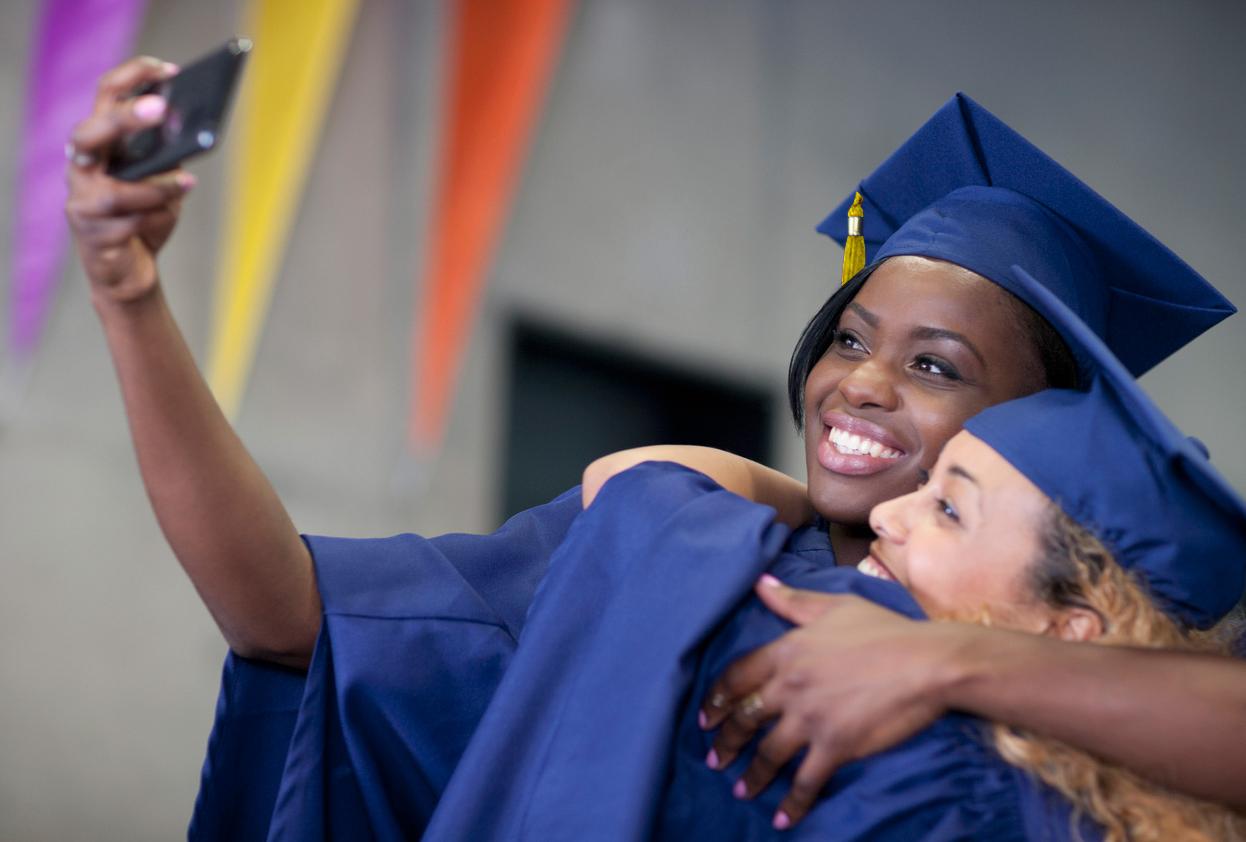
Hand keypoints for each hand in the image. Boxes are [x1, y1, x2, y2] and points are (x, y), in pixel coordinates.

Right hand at [65, 56, 193, 302]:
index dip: (134, 77)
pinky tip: (181, 195)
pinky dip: (157, 205)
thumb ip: (167, 154)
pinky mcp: (91, 230)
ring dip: (154, 182)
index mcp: (100, 141)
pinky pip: (126, 215)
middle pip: (93, 131)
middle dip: (126, 117)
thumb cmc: (145, 217)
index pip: (107, 95)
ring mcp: (82, 197)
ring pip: (111, 184)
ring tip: (187, 178)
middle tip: (161, 107)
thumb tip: (191, 125)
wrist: (130, 270)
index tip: (169, 69)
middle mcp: (83, 164)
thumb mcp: (163, 178)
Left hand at [700, 576, 968, 828]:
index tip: (706, 717)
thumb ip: (791, 600)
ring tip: (741, 790)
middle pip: (745, 719)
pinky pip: (805, 781)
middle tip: (715, 758)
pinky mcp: (835, 746)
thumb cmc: (884, 629)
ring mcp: (811, 719)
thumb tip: (759, 583)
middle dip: (726, 742)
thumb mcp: (834, 606)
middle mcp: (790, 687)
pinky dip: (792, 803)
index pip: (736, 677)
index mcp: (786, 651)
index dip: (716, 700)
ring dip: (751, 776)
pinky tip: (782, 818)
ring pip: (768, 754)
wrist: (926, 661)